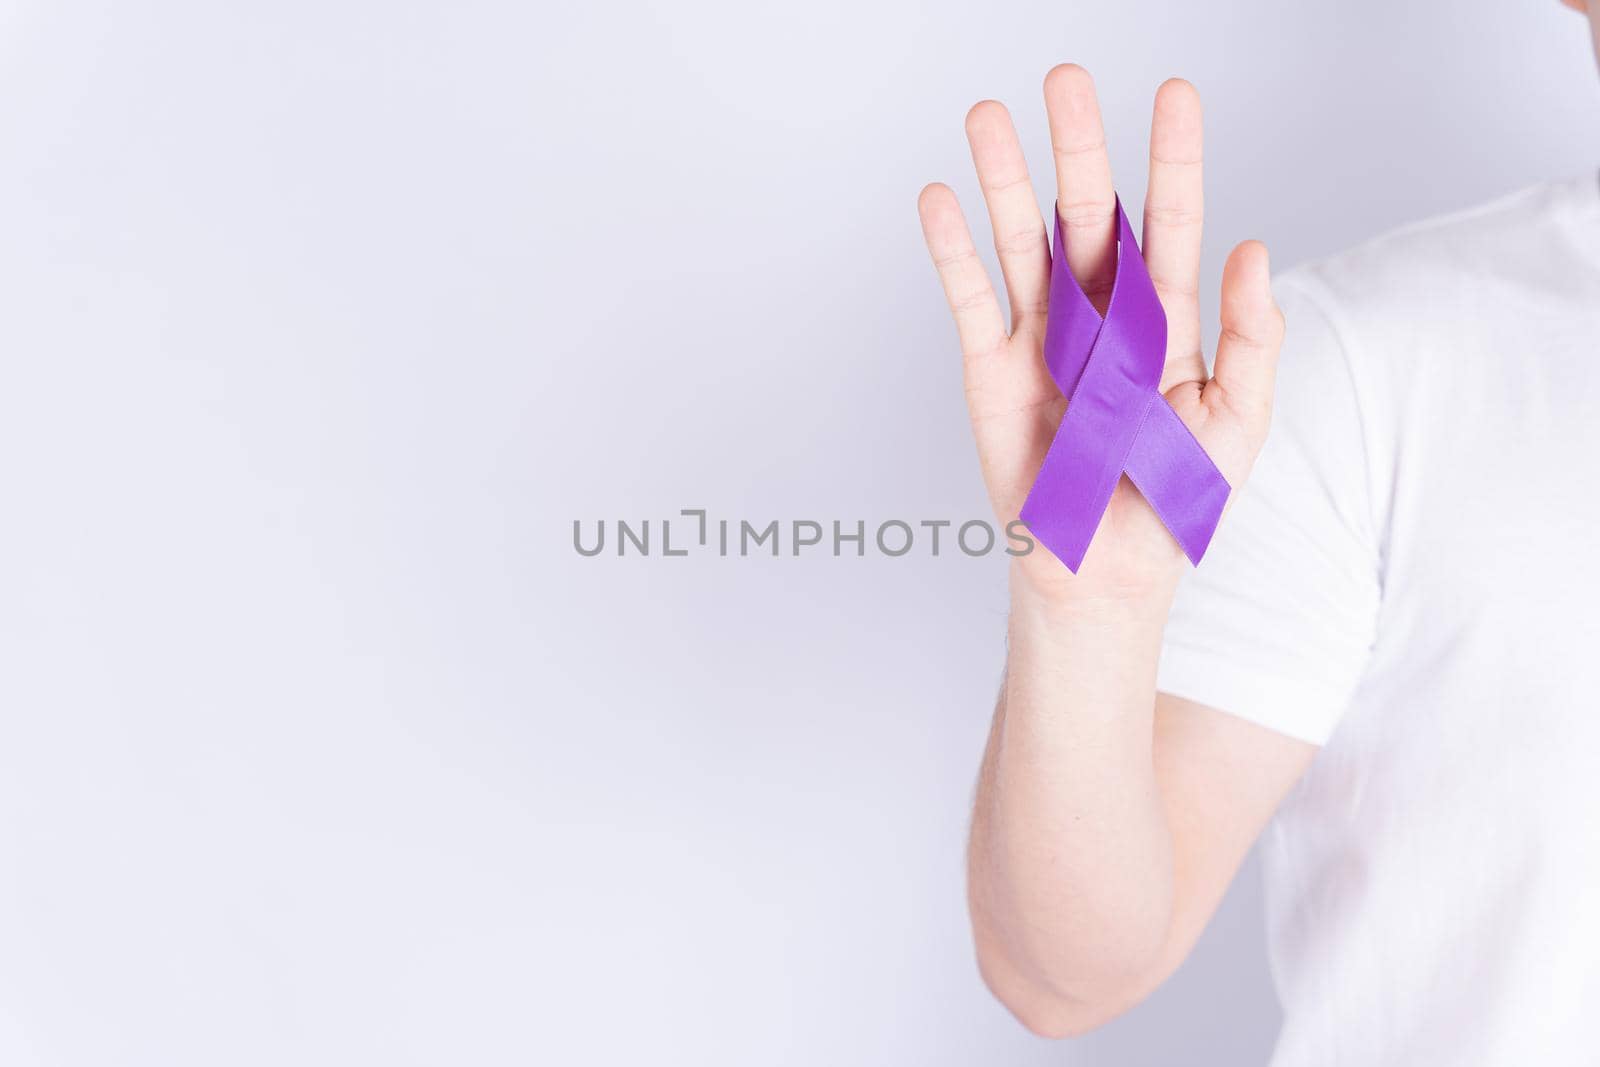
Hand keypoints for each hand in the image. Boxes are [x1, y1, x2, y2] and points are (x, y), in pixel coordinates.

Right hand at [918, 66, 1283, 607]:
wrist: (1104, 573)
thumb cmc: (1172, 503)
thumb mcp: (1236, 423)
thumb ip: (1250, 340)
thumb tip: (1254, 249)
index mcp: (1163, 320)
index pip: (1168, 221)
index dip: (1173, 158)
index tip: (1174, 94)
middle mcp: (1098, 314)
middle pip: (1086, 213)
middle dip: (1078, 145)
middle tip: (1066, 79)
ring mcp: (1039, 337)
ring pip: (1020, 240)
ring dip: (1004, 178)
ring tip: (987, 116)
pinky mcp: (990, 369)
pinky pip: (971, 298)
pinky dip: (953, 250)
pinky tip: (941, 198)